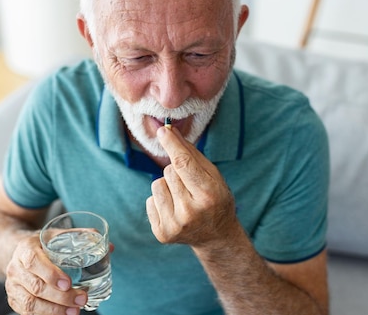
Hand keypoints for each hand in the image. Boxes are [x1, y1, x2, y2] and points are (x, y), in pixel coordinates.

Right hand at [4, 233, 87, 314]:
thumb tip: (110, 248)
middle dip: (60, 297)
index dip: (50, 274)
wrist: (20, 253)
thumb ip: (81, 237)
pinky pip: (27, 313)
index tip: (68, 283)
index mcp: (25, 249)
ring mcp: (13, 286)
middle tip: (81, 299)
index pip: (33, 261)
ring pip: (30, 303)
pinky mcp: (14, 300)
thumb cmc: (43, 244)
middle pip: (36, 286)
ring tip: (74, 311)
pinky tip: (62, 314)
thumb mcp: (58, 235)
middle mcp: (15, 268)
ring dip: (54, 311)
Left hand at [146, 126, 236, 245]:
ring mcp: (175, 225)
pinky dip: (160, 201)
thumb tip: (169, 131)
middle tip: (190, 185)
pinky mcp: (162, 234)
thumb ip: (191, 153)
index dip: (172, 145)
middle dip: (176, 171)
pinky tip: (175, 210)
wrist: (216, 237)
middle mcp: (190, 212)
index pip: (183, 164)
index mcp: (208, 195)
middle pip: (168, 171)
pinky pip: (150, 201)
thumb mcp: (213, 175)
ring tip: (182, 198)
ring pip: (156, 184)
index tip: (162, 131)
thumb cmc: (216, 199)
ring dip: (167, 186)